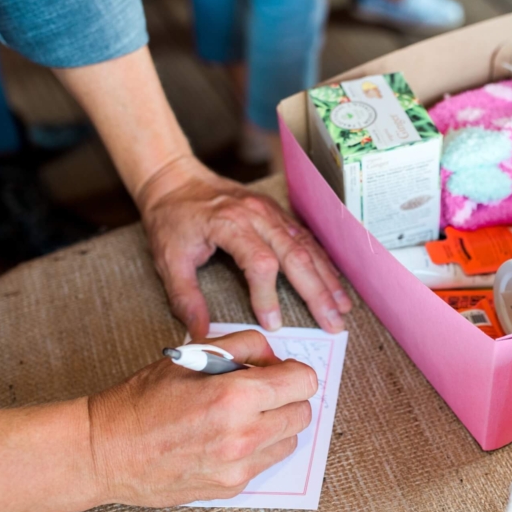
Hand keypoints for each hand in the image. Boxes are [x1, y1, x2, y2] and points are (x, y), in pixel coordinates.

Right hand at [87, 331, 317, 505]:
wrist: (106, 452)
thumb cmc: (142, 401)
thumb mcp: (192, 355)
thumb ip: (243, 346)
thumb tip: (274, 357)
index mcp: (235, 396)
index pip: (304, 382)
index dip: (294, 371)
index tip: (280, 370)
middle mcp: (243, 435)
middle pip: (303, 413)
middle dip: (288, 397)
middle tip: (261, 391)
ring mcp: (238, 466)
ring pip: (291, 440)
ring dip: (277, 424)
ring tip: (244, 415)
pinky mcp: (231, 487)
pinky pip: (266, 462)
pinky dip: (258, 447)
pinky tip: (228, 437)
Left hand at [136, 155, 351, 337]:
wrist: (176, 180)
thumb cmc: (171, 219)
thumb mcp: (168, 260)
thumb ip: (185, 298)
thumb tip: (202, 332)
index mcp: (230, 224)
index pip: (260, 263)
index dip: (269, 295)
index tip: (273, 324)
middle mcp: (257, 215)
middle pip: (296, 256)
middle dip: (318, 293)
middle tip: (333, 324)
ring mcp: (271, 212)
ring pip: (307, 247)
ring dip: (327, 280)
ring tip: (342, 308)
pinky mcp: (277, 213)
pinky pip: (306, 238)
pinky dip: (323, 262)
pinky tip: (334, 282)